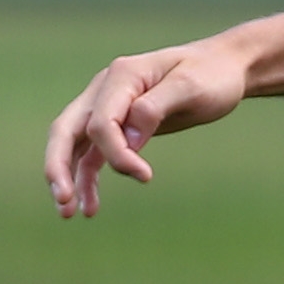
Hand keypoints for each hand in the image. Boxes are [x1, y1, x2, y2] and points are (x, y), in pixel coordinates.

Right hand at [43, 36, 255, 216]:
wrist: (224, 69)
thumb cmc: (211, 75)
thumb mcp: (191, 87)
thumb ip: (155, 108)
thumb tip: (129, 138)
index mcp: (123, 75)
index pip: (101, 121)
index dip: (116, 153)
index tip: (146, 176)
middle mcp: (106, 89)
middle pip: (66, 129)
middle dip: (59, 165)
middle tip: (64, 200)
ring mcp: (108, 107)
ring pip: (73, 145)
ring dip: (67, 178)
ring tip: (70, 214)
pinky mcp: (119, 126)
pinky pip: (92, 154)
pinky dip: (87, 178)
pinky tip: (90, 207)